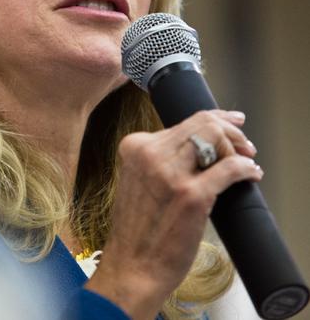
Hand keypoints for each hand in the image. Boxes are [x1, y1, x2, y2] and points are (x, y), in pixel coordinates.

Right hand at [84, 109, 262, 318]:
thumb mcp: (137, 180)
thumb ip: (158, 159)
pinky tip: (251, 173)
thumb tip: (198, 146)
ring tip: (247, 158)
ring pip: (214, 137)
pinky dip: (245, 167)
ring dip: (237, 146)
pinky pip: (229, 168)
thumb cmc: (138, 228)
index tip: (229, 123)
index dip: (214, 120)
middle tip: (245, 144)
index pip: (182, 121)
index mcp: (134, 147)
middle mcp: (149, 154)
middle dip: (230, 131)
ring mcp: (170, 174)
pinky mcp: (192, 195)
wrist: (133, 264)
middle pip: (201, 123)